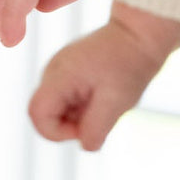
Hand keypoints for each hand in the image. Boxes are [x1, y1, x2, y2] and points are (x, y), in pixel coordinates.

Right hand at [28, 1, 179, 150]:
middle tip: (103, 111)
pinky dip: (84, 103)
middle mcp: (53, 69)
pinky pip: (68, 97)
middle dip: (72, 123)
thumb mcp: (117, 101)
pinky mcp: (69, 68)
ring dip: (80, 113)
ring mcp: (60, 67)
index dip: (57, 133)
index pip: (37, 114)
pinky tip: (104, 92)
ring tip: (106, 98)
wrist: (142, 33)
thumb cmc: (131, 64)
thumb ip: (96, 128)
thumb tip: (85, 146)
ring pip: (59, 107)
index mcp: (60, 74)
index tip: (87, 127)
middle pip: (47, 113)